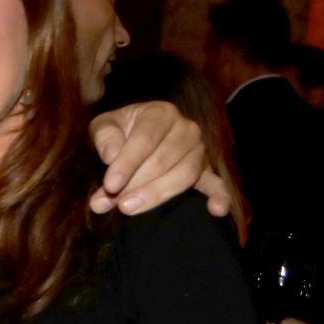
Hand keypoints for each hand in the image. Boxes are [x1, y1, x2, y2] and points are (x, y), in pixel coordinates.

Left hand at [89, 101, 228, 217]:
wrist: (136, 136)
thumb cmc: (119, 132)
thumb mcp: (105, 126)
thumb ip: (105, 137)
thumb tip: (110, 156)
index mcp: (162, 113)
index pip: (146, 139)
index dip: (127, 163)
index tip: (109, 185)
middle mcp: (186, 129)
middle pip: (163, 160)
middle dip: (136, 184)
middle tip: (115, 202)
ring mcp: (199, 150)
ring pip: (183, 175)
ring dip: (156, 194)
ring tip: (129, 208)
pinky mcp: (205, 171)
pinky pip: (215, 184)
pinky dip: (219, 196)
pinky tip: (217, 210)